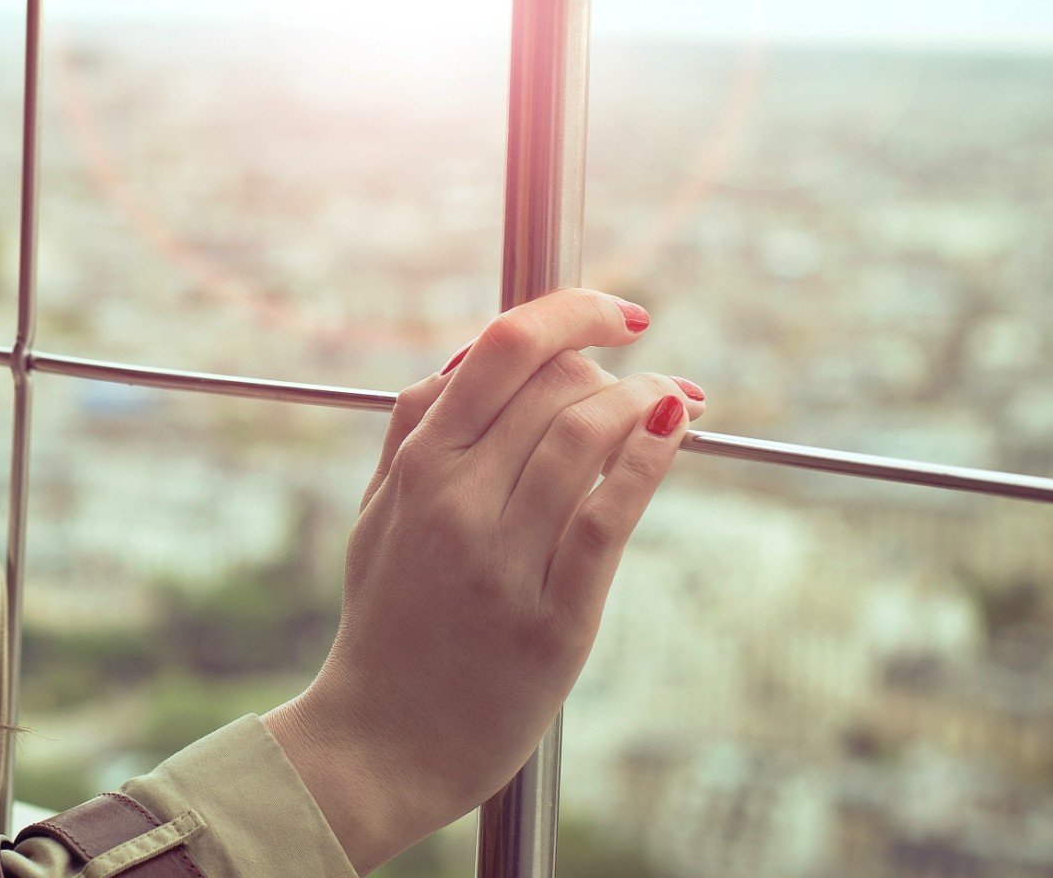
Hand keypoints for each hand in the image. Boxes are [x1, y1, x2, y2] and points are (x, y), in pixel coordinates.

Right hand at [262, 287, 702, 873]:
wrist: (383, 742)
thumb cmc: (387, 624)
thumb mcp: (376, 515)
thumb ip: (413, 432)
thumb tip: (470, 354)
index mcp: (416, 468)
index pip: (501, 349)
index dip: (571, 310)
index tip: (614, 310)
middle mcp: (454, 503)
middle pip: (554, 386)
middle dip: (615, 365)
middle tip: (647, 379)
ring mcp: (502, 560)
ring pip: (586, 436)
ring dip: (648, 401)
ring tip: (676, 401)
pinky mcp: (552, 618)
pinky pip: (609, 516)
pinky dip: (651, 459)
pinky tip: (675, 433)